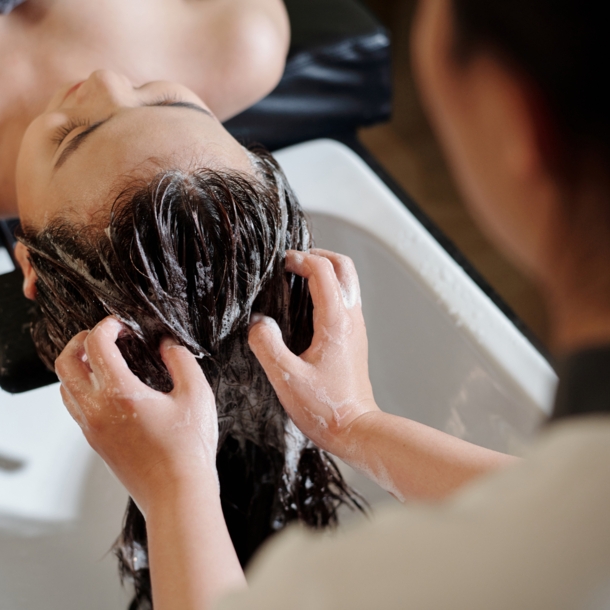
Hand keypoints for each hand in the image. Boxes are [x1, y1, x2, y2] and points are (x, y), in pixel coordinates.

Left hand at [55, 317, 218, 515]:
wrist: (177, 494)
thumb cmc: (188, 450)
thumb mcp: (197, 394)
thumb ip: (181, 360)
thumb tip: (167, 345)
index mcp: (120, 394)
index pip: (95, 344)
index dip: (108, 325)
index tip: (124, 324)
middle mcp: (97, 410)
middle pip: (65, 362)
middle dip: (81, 340)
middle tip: (106, 335)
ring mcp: (92, 428)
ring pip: (65, 386)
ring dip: (79, 365)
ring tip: (106, 359)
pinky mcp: (95, 442)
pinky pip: (75, 406)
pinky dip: (84, 387)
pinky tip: (112, 387)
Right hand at [248, 249, 378, 457]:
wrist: (355, 429)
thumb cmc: (324, 408)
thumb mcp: (286, 379)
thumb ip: (267, 346)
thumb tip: (258, 322)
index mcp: (335, 321)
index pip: (322, 271)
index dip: (300, 259)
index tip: (280, 264)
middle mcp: (350, 318)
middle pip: (343, 267)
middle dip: (318, 256)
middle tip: (293, 262)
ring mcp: (355, 327)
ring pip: (347, 281)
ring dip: (324, 271)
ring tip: (296, 278)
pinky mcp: (354, 337)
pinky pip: (344, 299)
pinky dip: (327, 289)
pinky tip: (305, 306)